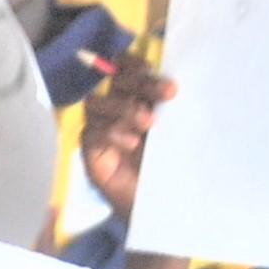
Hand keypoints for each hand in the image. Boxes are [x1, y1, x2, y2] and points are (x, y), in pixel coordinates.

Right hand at [78, 52, 173, 222]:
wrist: (160, 204)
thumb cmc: (168, 166)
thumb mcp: (174, 131)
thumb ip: (171, 108)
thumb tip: (177, 84)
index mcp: (135, 98)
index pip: (124, 69)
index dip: (133, 63)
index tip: (152, 68)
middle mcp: (114, 109)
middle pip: (115, 83)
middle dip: (140, 84)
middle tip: (167, 93)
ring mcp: (99, 129)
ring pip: (97, 103)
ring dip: (124, 108)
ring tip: (148, 123)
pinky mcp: (91, 152)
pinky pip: (91, 133)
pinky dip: (111, 133)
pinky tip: (131, 143)